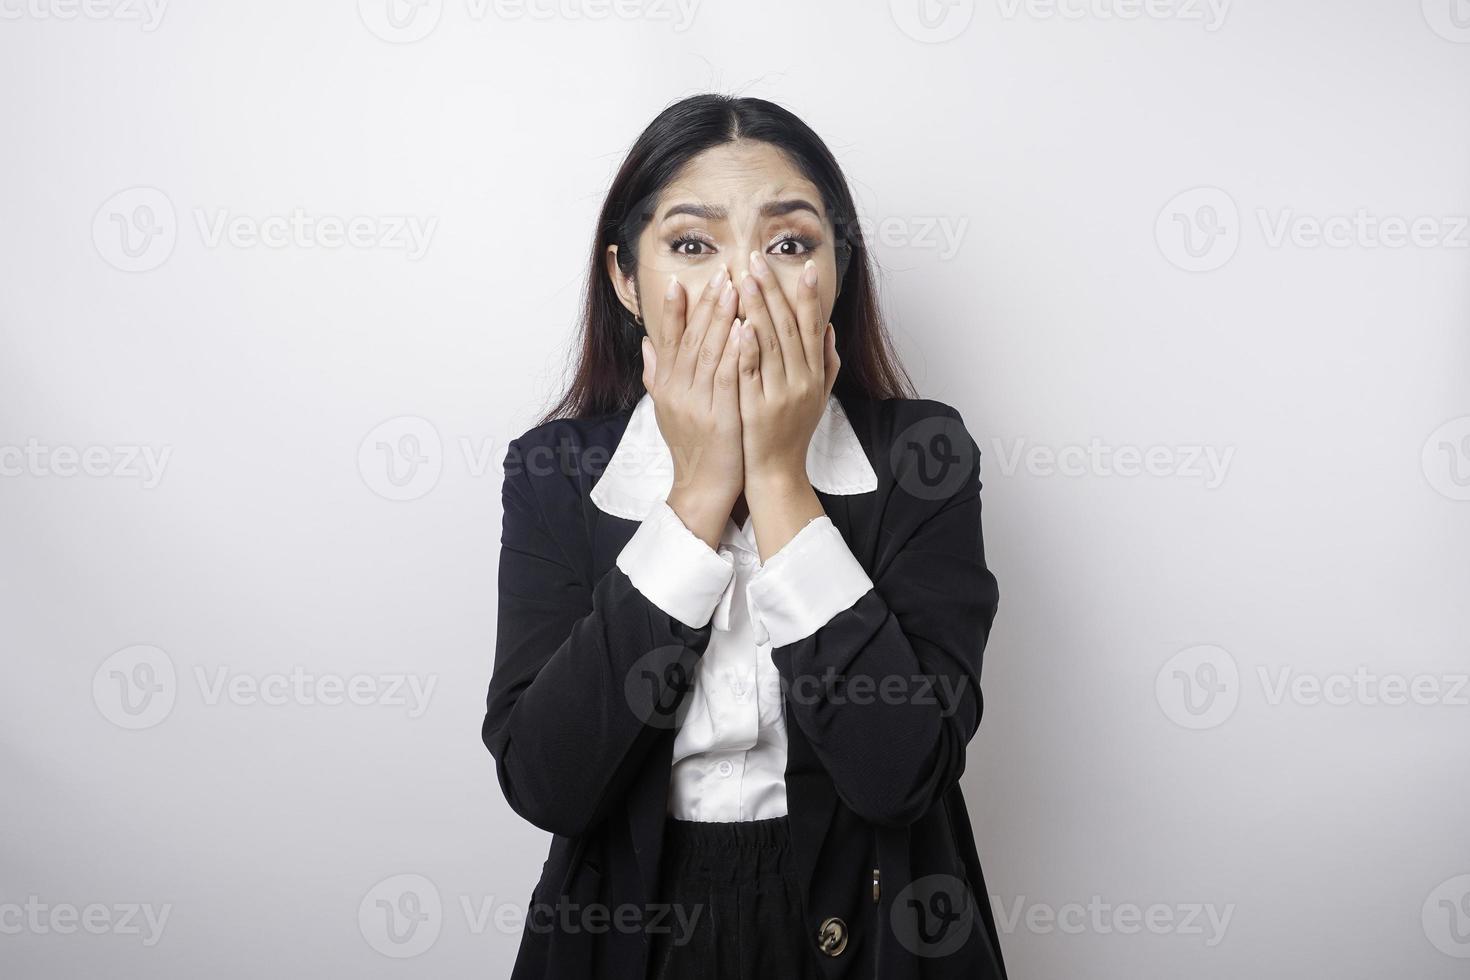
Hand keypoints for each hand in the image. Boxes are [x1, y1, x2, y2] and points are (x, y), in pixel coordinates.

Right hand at [642, 262, 743, 548]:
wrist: (701, 487)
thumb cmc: (691, 447)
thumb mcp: (667, 409)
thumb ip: (656, 373)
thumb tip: (646, 342)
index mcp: (666, 386)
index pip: (667, 340)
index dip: (672, 310)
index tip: (678, 281)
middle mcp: (677, 390)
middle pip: (690, 338)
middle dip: (706, 304)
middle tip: (721, 273)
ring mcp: (697, 403)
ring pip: (709, 352)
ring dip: (722, 318)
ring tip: (734, 289)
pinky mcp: (720, 416)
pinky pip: (727, 377)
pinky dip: (735, 351)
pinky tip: (744, 329)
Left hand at [734, 251, 840, 493]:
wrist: (778, 472)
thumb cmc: (794, 432)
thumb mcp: (819, 397)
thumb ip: (827, 362)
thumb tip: (829, 328)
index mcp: (816, 375)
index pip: (814, 326)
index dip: (810, 296)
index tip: (806, 266)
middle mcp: (802, 381)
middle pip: (789, 327)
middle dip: (774, 291)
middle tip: (758, 260)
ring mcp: (780, 394)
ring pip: (770, 344)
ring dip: (758, 309)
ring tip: (746, 279)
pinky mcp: (757, 407)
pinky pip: (753, 373)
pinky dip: (748, 349)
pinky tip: (741, 325)